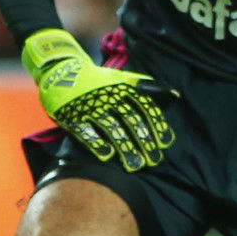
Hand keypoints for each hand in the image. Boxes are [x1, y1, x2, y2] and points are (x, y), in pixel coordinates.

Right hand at [22, 29, 177, 172]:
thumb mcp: (122, 78)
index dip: (155, 124)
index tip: (165, 142)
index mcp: (123, 88)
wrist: (60, 70)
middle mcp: (109, 97)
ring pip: (111, 128)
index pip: (144, 106)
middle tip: (153, 159)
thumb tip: (176, 95)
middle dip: (143, 140)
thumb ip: (148, 88)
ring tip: (135, 164)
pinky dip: (97, 142)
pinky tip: (107, 156)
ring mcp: (90, 106)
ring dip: (124, 146)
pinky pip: (86, 130)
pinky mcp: (73, 115)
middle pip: (130, 120)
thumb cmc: (97, 79)